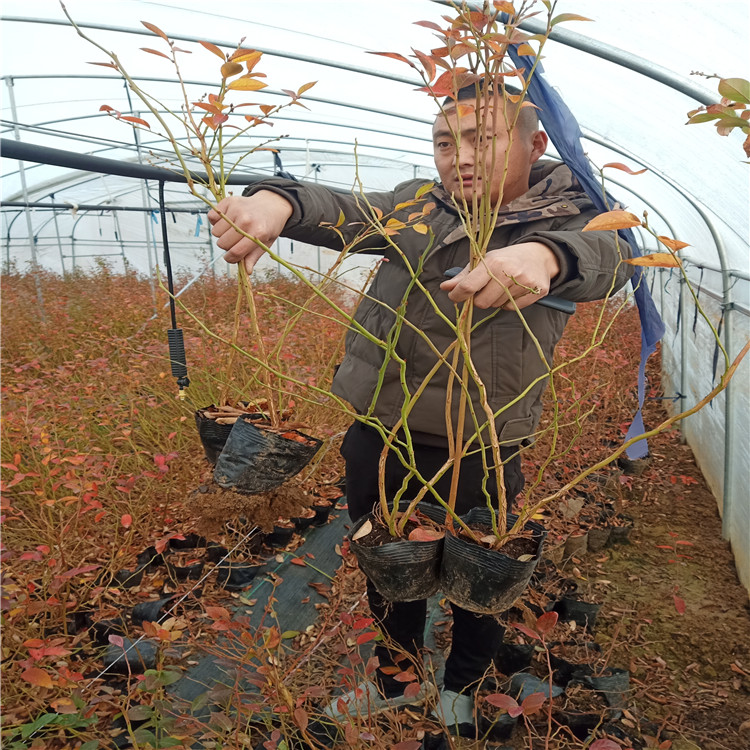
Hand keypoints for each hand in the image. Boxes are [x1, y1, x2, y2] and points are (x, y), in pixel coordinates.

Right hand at [207, 190, 293, 272]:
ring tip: (232, 230)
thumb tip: (246, 272)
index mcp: (258, 233)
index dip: (230, 259)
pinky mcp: (229, 201)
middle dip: (227, 246)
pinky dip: (215, 221)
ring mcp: (237, 210)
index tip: (231, 257)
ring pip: (215, 232)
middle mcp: (246, 220)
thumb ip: (254, 257)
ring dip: (221, 234)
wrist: (271, 205)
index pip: (235, 252)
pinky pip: (211, 217)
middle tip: (235, 241)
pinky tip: (226, 221)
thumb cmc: (268, 227)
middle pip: (223, 243)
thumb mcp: (266, 244)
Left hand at [439, 242, 560, 309]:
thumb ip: (464, 276)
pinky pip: (512, 308)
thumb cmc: (506, 258)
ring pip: (496, 306)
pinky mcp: (537, 292)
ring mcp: (524, 283)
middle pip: (482, 302)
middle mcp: (509, 272)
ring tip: (502, 286)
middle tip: (485, 288)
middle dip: (479, 299)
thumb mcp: (485, 261)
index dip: (457, 295)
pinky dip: (509, 303)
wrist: (539, 255)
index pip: (468, 286)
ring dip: (495, 299)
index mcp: (494, 263)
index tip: (454, 296)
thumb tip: (445, 287)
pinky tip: (514, 290)